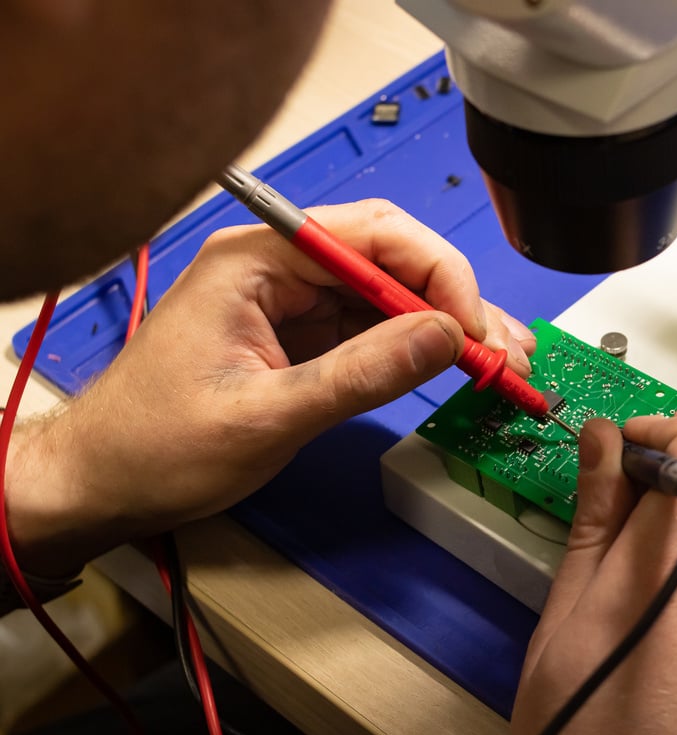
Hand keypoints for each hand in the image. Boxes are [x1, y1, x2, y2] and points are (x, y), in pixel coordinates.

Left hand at [6, 199, 534, 576]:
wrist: (98, 484)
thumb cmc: (154, 447)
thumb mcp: (264, 416)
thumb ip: (359, 374)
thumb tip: (445, 338)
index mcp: (257, 260)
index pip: (373, 235)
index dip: (438, 275)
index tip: (473, 330)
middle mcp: (279, 267)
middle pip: (392, 259)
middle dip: (456, 302)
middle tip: (507, 350)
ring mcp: (291, 302)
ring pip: (391, 296)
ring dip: (448, 329)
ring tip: (503, 363)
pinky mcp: (299, 336)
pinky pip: (373, 330)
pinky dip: (419, 351)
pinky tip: (460, 368)